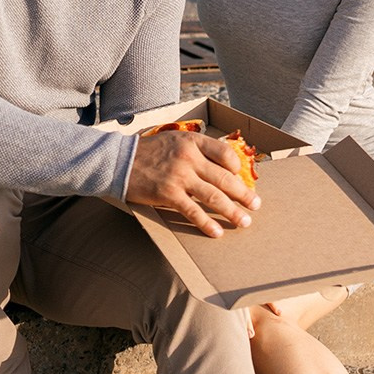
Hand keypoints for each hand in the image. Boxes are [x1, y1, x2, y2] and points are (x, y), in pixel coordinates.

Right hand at [124, 130, 257, 236]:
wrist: (118, 161)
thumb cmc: (147, 152)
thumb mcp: (174, 141)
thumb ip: (195, 151)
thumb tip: (219, 168)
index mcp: (192, 142)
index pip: (225, 153)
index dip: (237, 167)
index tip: (240, 178)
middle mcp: (189, 158)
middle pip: (225, 178)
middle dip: (244, 194)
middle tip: (255, 205)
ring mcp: (179, 176)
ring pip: (214, 196)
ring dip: (232, 211)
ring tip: (244, 222)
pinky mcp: (168, 193)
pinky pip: (193, 211)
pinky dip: (207, 223)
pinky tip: (216, 232)